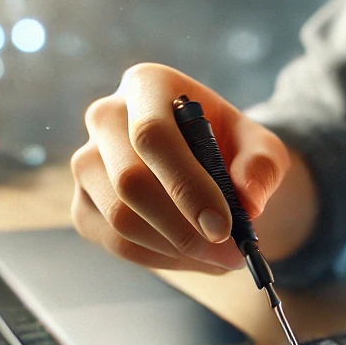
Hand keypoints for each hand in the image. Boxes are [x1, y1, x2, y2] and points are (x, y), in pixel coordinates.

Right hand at [71, 63, 296, 272]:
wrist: (208, 162)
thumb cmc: (232, 147)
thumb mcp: (262, 147)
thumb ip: (263, 166)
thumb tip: (248, 200)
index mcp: (147, 85)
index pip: (152, 136)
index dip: (187, 186)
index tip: (223, 228)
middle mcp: (105, 117)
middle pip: (129, 183)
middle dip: (184, 229)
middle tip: (232, 254)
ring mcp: (86, 162)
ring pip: (120, 219)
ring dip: (177, 249)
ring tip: (222, 257)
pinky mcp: (83, 204)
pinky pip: (115, 243)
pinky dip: (161, 259)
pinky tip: (194, 256)